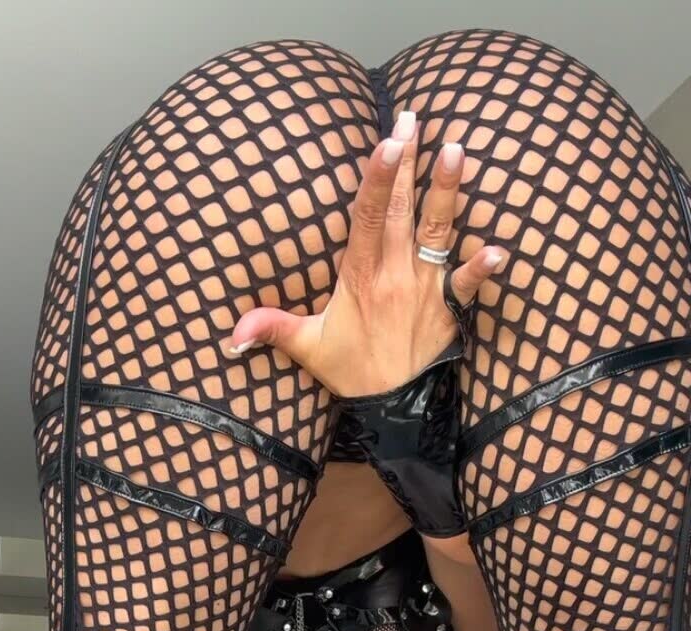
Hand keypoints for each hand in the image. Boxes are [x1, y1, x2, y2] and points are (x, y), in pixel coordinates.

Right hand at [222, 111, 507, 397]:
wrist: (392, 411)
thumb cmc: (351, 372)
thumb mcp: (308, 348)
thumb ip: (272, 328)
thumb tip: (232, 335)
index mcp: (360, 278)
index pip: (368, 219)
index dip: (378, 180)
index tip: (387, 142)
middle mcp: (395, 277)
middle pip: (403, 211)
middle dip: (408, 163)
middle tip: (412, 118)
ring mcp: (426, 290)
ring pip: (437, 232)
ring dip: (447, 191)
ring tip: (456, 149)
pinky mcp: (450, 309)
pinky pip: (469, 285)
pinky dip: (483, 268)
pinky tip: (499, 248)